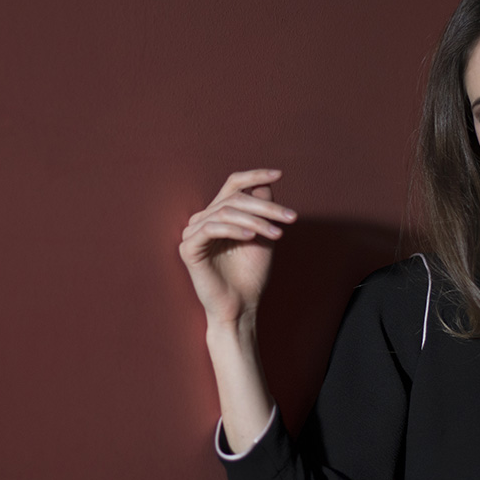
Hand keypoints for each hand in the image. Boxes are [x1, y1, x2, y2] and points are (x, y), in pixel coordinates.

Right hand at [179, 169, 297, 326]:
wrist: (241, 307)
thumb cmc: (251, 274)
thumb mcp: (263, 236)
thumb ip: (262, 209)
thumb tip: (266, 182)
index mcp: (218, 214)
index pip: (233, 185)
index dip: (254, 175)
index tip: (279, 173)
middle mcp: (203, 219)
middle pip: (234, 198)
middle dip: (266, 207)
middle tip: (290, 218)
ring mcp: (193, 233)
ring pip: (226, 211)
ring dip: (256, 221)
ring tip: (277, 234)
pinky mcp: (188, 248)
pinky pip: (211, 229)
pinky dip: (234, 229)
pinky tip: (252, 236)